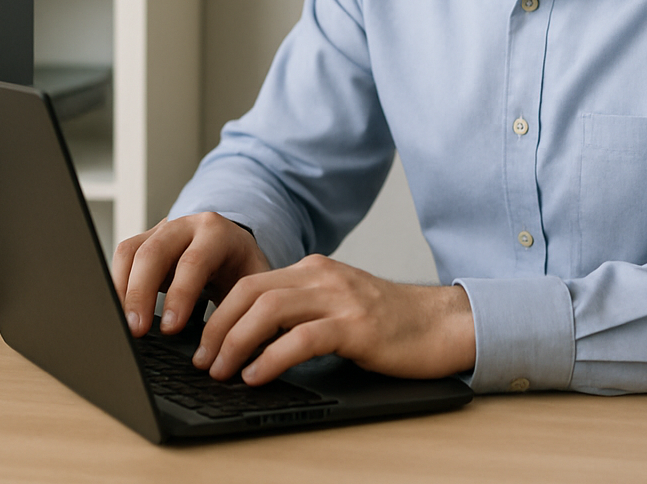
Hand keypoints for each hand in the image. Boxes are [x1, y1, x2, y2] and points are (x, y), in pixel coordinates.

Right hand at [111, 212, 270, 337]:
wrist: (234, 244)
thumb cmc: (243, 267)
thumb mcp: (253, 284)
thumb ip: (241, 308)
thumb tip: (231, 347)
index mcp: (217, 234)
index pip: (194, 261)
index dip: (179, 295)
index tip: (169, 328)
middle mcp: (186, 226)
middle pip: (154, 253)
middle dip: (141, 294)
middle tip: (137, 331)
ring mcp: (161, 230)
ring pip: (133, 252)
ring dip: (124, 291)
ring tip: (125, 325)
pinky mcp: (144, 240)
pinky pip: (123, 257)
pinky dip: (118, 284)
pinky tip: (120, 310)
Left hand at [192, 254, 475, 385]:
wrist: (445, 324)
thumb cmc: (391, 325)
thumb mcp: (338, 308)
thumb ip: (301, 313)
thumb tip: (252, 342)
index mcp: (313, 270)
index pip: (250, 284)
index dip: (218, 313)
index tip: (201, 343)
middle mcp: (322, 277)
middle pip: (249, 292)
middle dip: (217, 328)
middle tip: (202, 361)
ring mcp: (340, 298)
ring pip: (269, 310)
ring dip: (236, 343)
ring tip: (222, 372)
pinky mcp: (357, 326)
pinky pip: (302, 338)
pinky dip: (271, 358)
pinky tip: (257, 376)